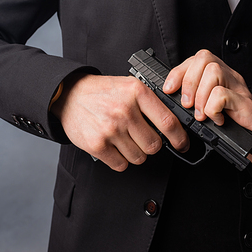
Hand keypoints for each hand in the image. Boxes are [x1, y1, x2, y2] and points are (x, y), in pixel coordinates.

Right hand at [51, 73, 188, 171]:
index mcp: (137, 93)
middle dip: (151, 145)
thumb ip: (151, 101)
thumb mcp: (129, 86)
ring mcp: (110, 129)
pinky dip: (120, 160)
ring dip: (135, 153)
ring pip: (139, 157)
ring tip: (124, 139)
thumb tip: (174, 124)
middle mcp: (124, 111)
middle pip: (154, 145)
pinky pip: (121, 165)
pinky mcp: (97, 144)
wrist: (69, 95)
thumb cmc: (102, 92)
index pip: (168, 122)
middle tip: (142, 138)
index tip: (182, 144)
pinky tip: (114, 146)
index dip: (179, 138)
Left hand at [163, 50, 251, 167]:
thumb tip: (169, 98)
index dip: (178, 72)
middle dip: (188, 82)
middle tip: (187, 105)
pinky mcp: (246, 104)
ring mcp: (239, 89)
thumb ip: (191, 100)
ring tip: (201, 115)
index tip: (168, 90)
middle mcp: (230, 78)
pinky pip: (222, 94)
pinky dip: (213, 109)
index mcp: (218, 77)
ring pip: (213, 71)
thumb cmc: (231, 128)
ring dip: (200, 96)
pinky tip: (217, 120)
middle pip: (204, 58)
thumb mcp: (205, 111)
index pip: (196, 59)